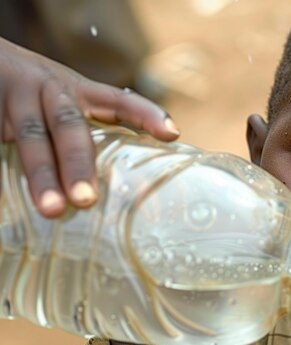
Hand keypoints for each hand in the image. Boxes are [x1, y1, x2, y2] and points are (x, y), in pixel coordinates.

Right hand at [0, 37, 180, 216]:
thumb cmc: (33, 96)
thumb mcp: (62, 101)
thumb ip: (85, 132)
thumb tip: (123, 188)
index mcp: (77, 90)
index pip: (119, 99)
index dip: (146, 114)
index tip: (172, 133)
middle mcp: (50, 90)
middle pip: (69, 126)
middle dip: (79, 163)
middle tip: (88, 200)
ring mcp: (16, 99)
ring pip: (31, 138)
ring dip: (43, 175)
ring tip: (53, 209)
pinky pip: (0, 140)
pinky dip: (5, 171)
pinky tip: (9, 198)